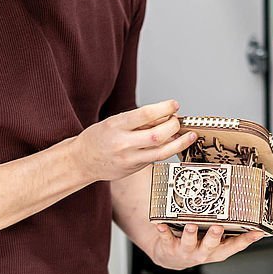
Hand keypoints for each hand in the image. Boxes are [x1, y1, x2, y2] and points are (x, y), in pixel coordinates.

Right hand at [74, 100, 196, 181]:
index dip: (163, 108)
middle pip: (156, 135)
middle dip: (173, 126)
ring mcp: (129, 159)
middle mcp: (123, 143)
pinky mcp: (134, 169)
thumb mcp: (114, 122)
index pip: (144, 114)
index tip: (174, 104)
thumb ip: (139, 120)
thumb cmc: (98, 138)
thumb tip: (165, 116)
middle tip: (177, 120)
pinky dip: (168, 150)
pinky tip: (175, 143)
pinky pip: (156, 158)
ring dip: (179, 143)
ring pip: (161, 152)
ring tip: (189, 135)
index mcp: (116, 126)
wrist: (83, 161)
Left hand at [150, 224, 264, 269]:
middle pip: (211, 246)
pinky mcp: (169, 247)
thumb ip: (226, 228)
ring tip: (191, 225)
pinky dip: (163, 231)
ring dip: (190, 234)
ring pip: (189, 243)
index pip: (235, 245)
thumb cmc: (195, 244)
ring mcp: (186, 251)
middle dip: (214, 237)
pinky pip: (166, 238)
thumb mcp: (213, 240)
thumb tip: (241, 204)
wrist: (170, 257)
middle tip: (218, 227)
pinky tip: (161, 224)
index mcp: (217, 250)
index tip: (257, 232)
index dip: (247, 240)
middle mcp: (203, 252)